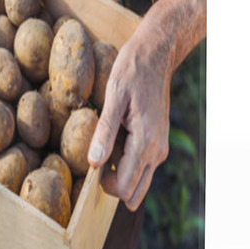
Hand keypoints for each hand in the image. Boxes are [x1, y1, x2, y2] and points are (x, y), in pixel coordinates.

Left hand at [87, 20, 172, 211]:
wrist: (156, 55)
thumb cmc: (132, 71)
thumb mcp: (114, 96)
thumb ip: (105, 132)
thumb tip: (94, 164)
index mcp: (146, 142)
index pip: (125, 187)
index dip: (103, 184)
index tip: (90, 163)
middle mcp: (157, 151)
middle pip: (133, 193)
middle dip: (112, 185)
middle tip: (96, 157)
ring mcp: (159, 148)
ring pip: (138, 182)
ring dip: (120, 173)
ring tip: (106, 144)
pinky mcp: (157, 142)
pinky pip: (141, 166)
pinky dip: (126, 162)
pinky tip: (115, 139)